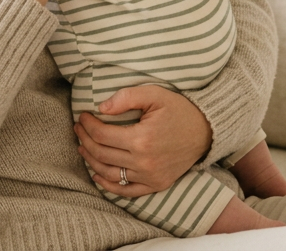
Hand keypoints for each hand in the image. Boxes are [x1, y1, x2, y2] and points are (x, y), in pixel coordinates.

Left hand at [74, 85, 212, 197]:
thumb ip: (127, 97)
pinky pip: (126, 191)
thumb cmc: (179, 109)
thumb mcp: (154, 94)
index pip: (102, 135)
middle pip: (102, 154)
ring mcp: (150, 177)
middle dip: (85, 139)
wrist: (206, 131)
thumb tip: (101, 108)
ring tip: (83, 146)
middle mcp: (144, 162)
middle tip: (78, 128)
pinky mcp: (156, 184)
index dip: (87, 125)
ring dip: (91, 160)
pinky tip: (97, 174)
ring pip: (109, 173)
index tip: (82, 115)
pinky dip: (108, 185)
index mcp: (142, 139)